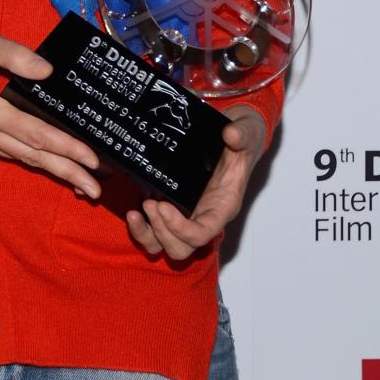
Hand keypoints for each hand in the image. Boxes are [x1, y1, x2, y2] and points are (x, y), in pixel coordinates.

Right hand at [0, 23, 101, 197]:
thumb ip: (21, 58)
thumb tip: (49, 72)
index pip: (36, 134)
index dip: (67, 147)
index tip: (92, 159)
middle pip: (32, 156)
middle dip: (66, 173)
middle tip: (95, 189)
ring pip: (20, 158)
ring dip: (52, 170)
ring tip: (80, 183)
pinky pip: (7, 153)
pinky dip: (31, 159)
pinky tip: (49, 164)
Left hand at [126, 105, 267, 260]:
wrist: (233, 133)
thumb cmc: (241, 139)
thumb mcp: (247, 131)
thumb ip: (242, 134)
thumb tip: (232, 134)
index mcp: (222, 206)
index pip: (203, 233)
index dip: (182, 230)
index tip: (164, 206)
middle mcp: (203, 216)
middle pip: (181, 247)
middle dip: (162, 231)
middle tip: (151, 204)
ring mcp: (186, 215)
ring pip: (163, 245)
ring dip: (147, 234)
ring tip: (138, 209)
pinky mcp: (171, 207)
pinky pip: (154, 232)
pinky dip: (141, 229)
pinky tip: (133, 212)